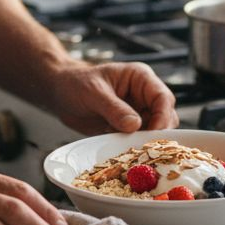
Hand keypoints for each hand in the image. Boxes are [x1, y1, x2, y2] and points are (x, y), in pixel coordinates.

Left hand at [48, 60, 178, 134]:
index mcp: (140, 78)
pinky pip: (138, 140)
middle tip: (142, 147)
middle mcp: (143, 95)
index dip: (162, 116)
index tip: (153, 134)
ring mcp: (137, 112)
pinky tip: (117, 147)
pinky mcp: (128, 127)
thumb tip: (135, 125)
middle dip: (156, 133)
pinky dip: (132, 146)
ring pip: (154, 131)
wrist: (59, 93)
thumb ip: (114, 108)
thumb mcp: (93, 93)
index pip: (162, 97)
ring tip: (125, 145)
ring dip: (143, 141)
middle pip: (165, 117)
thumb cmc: (75, 83)